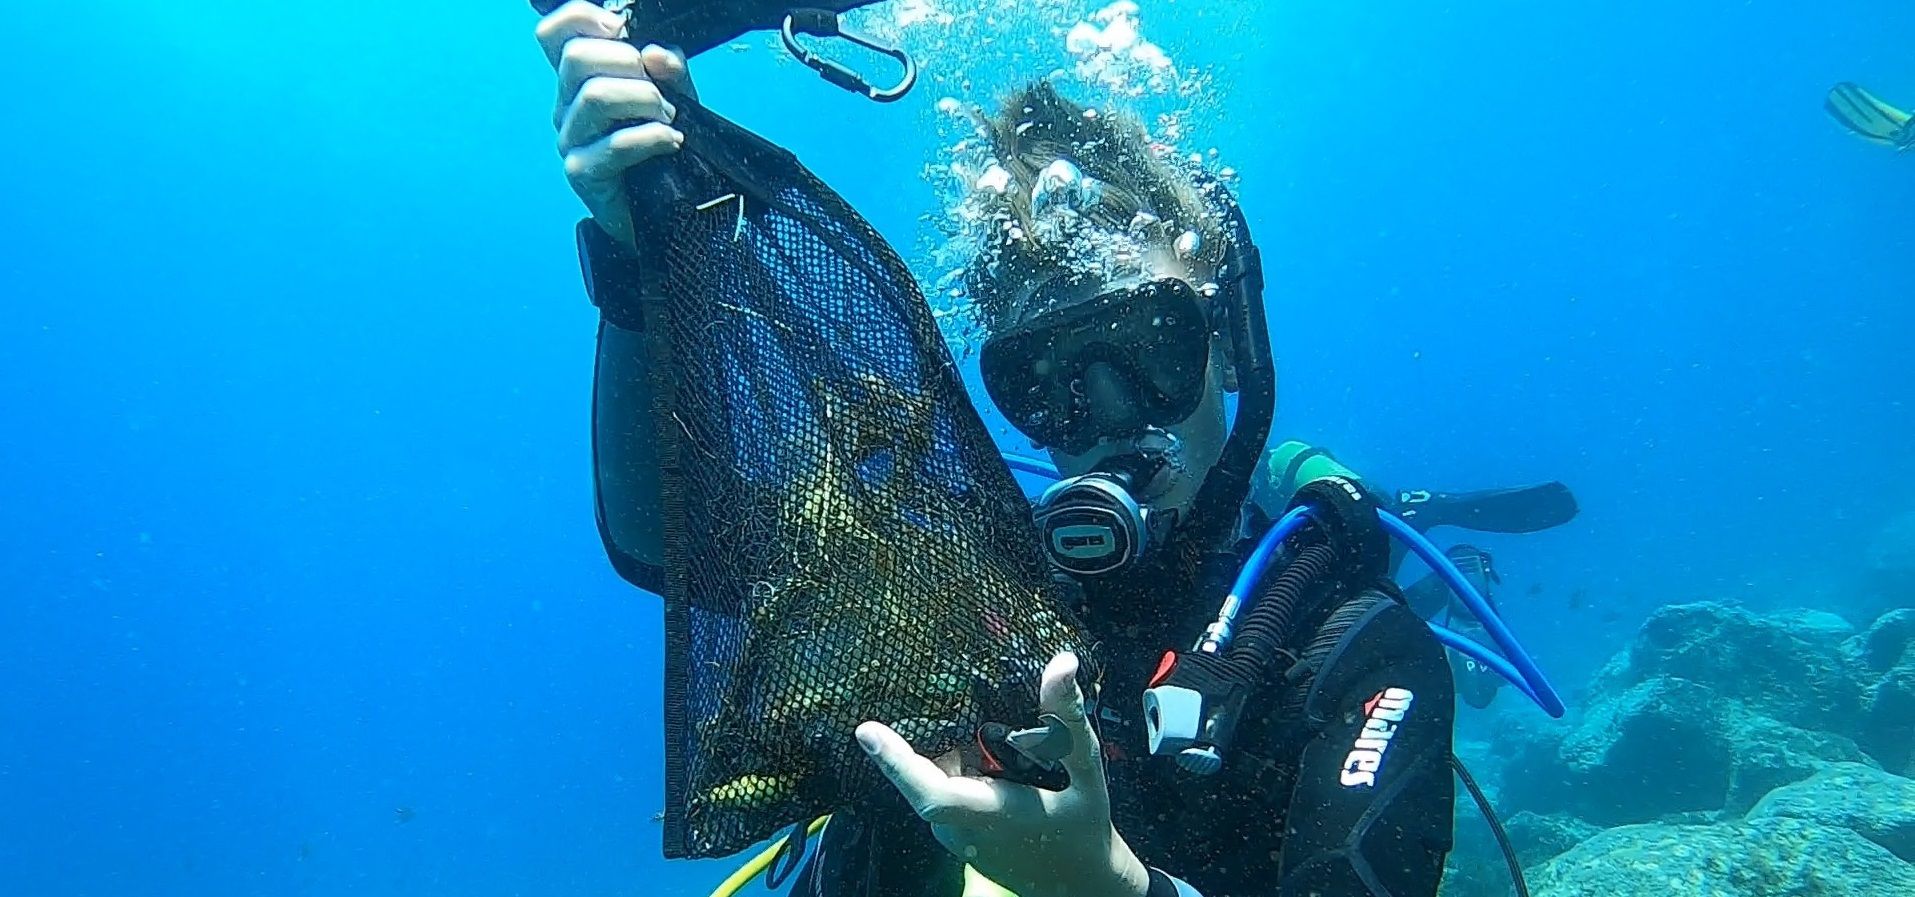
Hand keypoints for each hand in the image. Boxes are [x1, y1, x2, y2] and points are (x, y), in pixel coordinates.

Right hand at [534, 1, 696, 247]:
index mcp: (581, 81)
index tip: (621, 28)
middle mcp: (567, 108)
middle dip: (628, 62)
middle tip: (659, 89)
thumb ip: (670, 71)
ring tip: (670, 118)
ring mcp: (570, 141)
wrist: (668, 215)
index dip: (580, 18)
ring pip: (595, 97)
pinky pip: (613, 145)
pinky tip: (673, 141)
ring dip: (644, 100)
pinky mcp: (582, 175)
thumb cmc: (665, 150)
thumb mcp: (675, 99)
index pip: (554, 34)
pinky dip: (651, 137)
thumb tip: (657, 54)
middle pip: (575, 58)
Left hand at [857, 653, 1150, 896]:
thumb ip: (1066, 716)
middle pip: (931, 767)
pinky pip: (944, 785)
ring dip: (960, 749)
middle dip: (943, 730)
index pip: (931, 792)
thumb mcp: (1085, 767)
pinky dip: (962, 765)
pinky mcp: (952, 833)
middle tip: (962, 692)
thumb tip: (1062, 662)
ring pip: (939, 773)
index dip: (895, 763)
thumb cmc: (1083, 824)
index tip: (866, 731)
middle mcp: (960, 827)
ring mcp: (952, 833)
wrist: (1078, 882)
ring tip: (998, 737)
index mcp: (990, 813)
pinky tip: (994, 756)